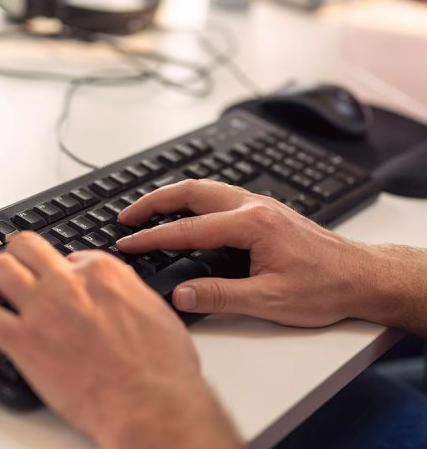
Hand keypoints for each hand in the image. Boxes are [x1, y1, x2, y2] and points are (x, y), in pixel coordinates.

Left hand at [0, 232, 239, 448]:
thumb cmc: (162, 366)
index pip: (69, 254)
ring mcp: (43, 309)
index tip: (58, 284)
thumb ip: (130, 292)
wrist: (151, 404)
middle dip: (19, 258)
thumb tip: (121, 291)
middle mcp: (68, 282)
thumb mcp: (157, 310)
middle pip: (26, 246)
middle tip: (17, 276)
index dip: (61, 271)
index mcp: (103, 272)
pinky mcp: (23, 342)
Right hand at [117, 179, 371, 327]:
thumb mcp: (269, 300)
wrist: (361, 276)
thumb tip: (181, 294)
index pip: (188, 229)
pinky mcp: (265, 210)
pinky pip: (219, 194)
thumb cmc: (324, 287)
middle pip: (191, 191)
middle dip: (153, 201)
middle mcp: (254, 205)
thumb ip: (220, 296)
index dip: (152, 237)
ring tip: (148, 210)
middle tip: (127, 215)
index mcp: (252, 224)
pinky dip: (193, 199)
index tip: (128, 244)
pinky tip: (187, 212)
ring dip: (172, 196)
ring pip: (205, 188)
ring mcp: (260, 203)